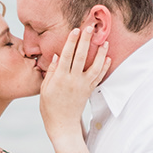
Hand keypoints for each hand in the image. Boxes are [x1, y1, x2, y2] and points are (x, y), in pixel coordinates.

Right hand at [38, 25, 109, 140]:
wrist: (62, 124)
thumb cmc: (49, 107)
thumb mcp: (44, 89)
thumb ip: (51, 72)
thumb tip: (56, 55)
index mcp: (60, 78)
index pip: (66, 56)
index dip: (71, 42)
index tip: (75, 30)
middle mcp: (73, 80)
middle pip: (81, 57)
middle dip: (86, 41)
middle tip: (90, 28)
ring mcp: (83, 85)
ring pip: (94, 66)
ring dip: (100, 53)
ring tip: (104, 41)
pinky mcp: (89, 90)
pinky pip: (98, 77)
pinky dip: (104, 67)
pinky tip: (107, 58)